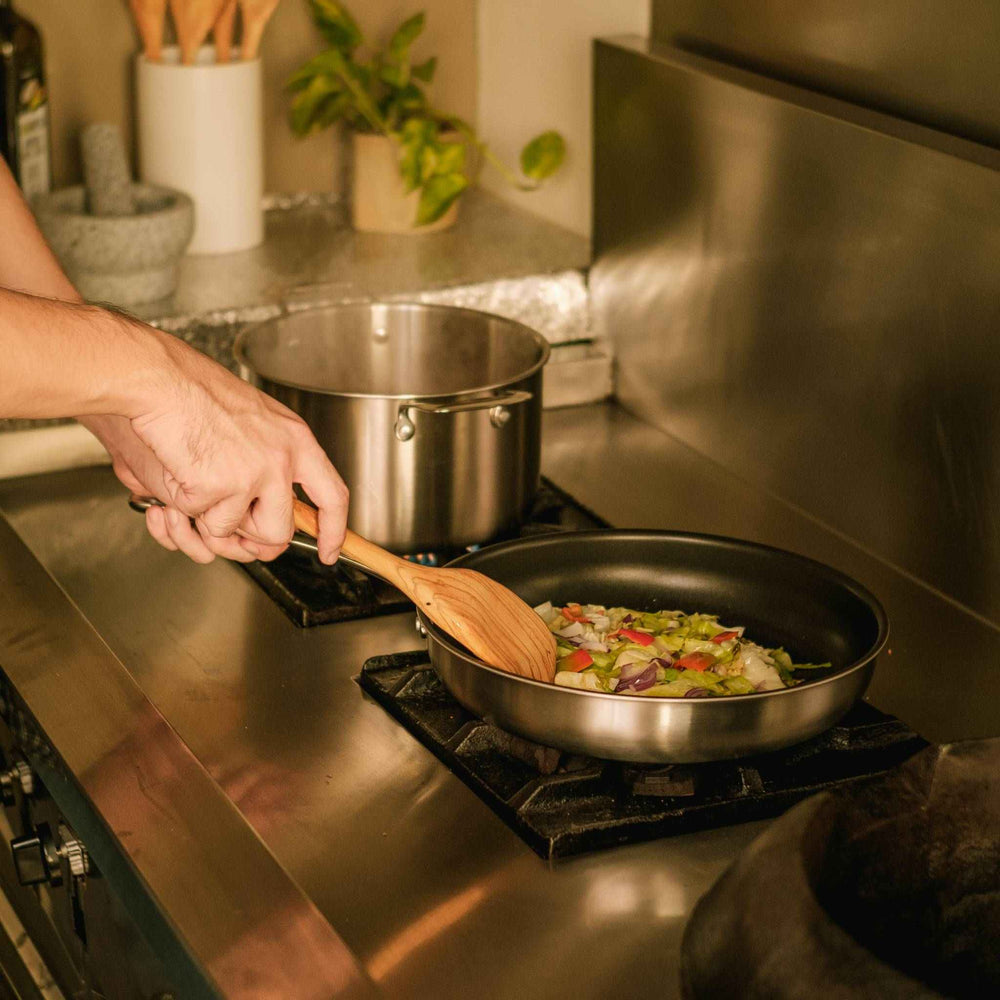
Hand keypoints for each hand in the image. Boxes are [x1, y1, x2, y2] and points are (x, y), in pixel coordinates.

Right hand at [83, 336, 348, 564]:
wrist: (159, 378)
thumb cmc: (193, 393)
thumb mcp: (254, 424)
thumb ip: (268, 466)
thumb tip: (262, 514)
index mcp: (296, 440)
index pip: (332, 496)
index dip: (333, 531)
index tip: (329, 551)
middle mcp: (283, 459)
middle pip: (278, 532)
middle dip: (248, 537)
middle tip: (223, 517)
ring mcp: (255, 474)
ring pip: (236, 533)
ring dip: (209, 519)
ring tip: (195, 480)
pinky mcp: (221, 486)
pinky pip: (201, 521)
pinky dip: (182, 504)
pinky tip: (179, 470)